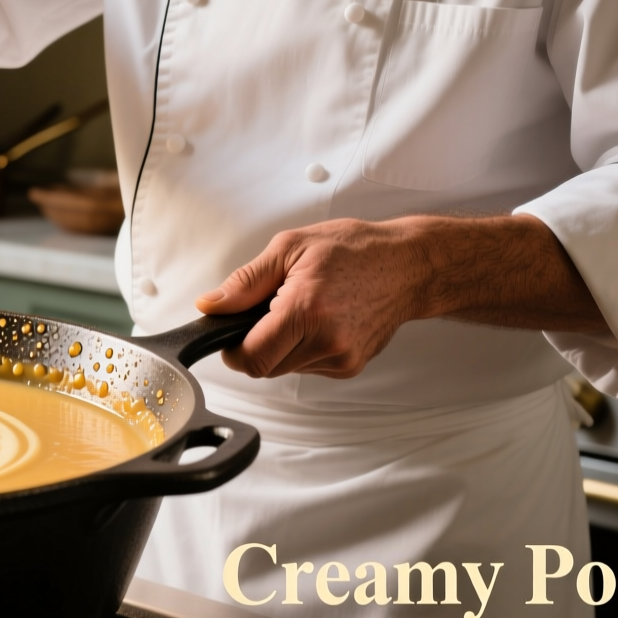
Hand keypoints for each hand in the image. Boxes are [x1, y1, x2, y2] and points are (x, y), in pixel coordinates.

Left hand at [197, 219, 432, 378]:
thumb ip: (245, 283)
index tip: (232, 333)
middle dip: (256, 343)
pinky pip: (308, 366)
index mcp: (306, 310)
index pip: (252, 357)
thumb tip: (210, 306)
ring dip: (281, 346)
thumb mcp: (289, 248)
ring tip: (301, 310)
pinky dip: (303, 348)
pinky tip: (319, 321)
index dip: (232, 350)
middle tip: (271, 310)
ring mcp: (342, 358)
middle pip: (265, 367)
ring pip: (285, 369)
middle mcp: (327, 341)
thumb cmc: (353, 250)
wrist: (407, 266)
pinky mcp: (350, 367)